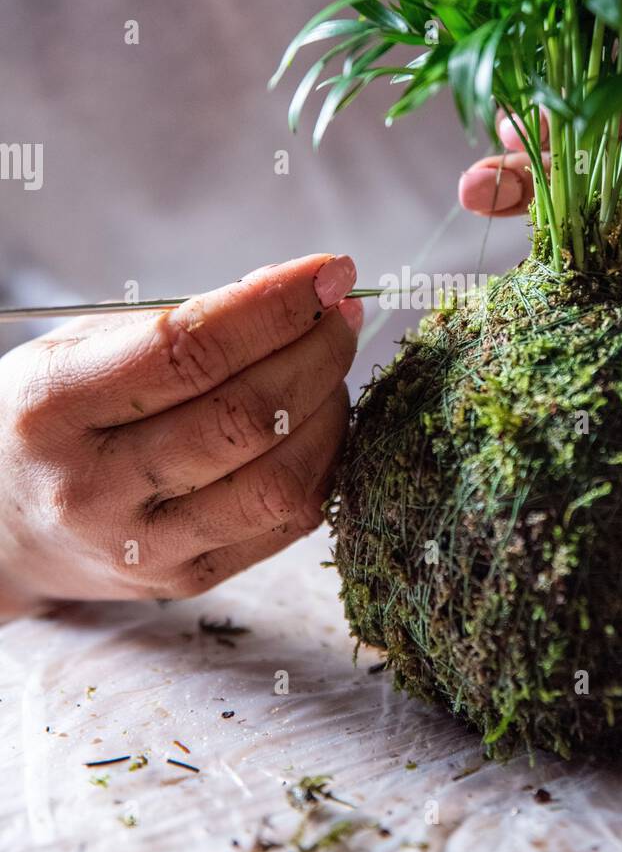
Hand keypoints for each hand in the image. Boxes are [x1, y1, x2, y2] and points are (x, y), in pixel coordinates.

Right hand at [0, 255, 360, 616]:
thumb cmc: (51, 416)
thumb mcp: (81, 347)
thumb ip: (183, 319)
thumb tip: (295, 290)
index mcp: (54, 406)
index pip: (189, 350)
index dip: (274, 305)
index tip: (329, 270)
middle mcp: (94, 487)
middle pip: (245, 417)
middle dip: (316, 351)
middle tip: (341, 312)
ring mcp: (143, 546)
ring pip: (278, 481)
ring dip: (329, 410)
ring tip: (330, 367)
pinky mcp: (187, 581)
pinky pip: (287, 523)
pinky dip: (323, 461)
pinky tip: (319, 420)